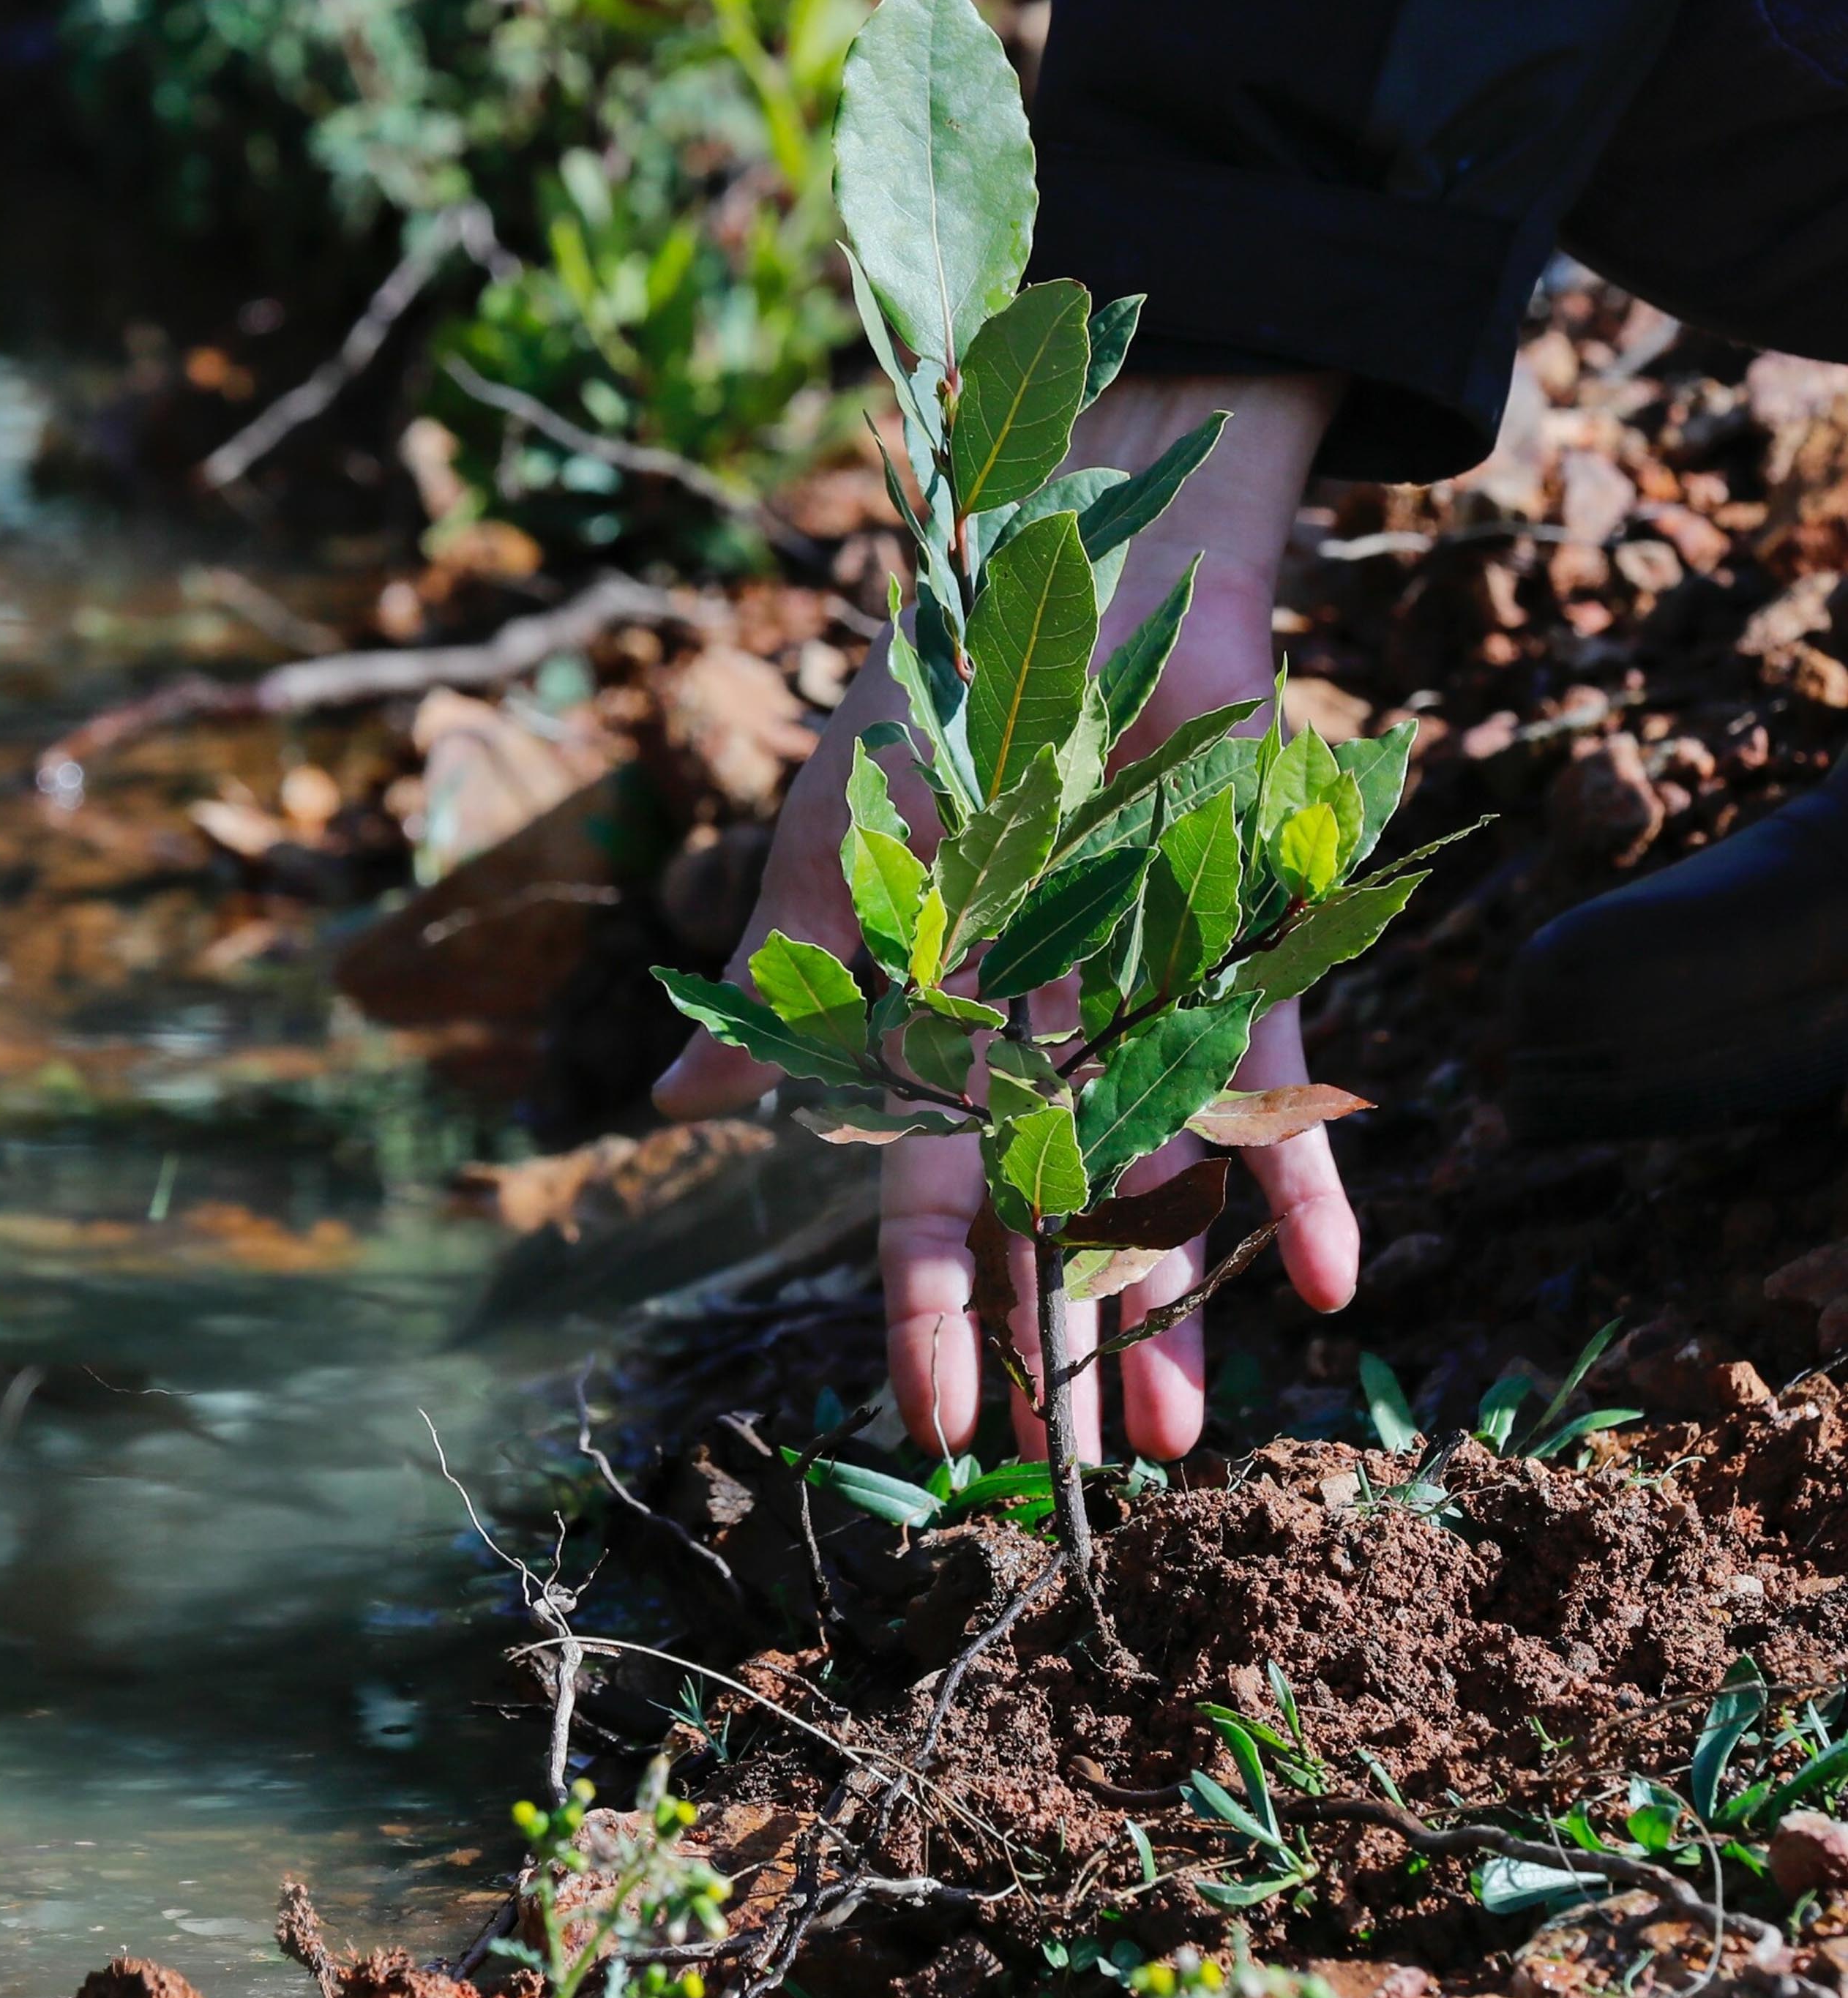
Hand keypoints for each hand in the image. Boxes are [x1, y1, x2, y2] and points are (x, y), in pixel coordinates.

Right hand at [654, 373, 1361, 1461]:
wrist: (1094, 524)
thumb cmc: (947, 674)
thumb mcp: (846, 823)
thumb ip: (775, 970)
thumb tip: (666, 1124)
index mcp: (940, 996)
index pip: (930, 1175)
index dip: (934, 1298)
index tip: (936, 1425)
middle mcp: (1047, 1012)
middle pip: (1056, 1199)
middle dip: (1060, 1331)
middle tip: (1080, 1473)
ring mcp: (1152, 978)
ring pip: (1164, 1165)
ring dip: (1173, 1289)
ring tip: (1181, 1427)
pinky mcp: (1250, 929)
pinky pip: (1283, 1066)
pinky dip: (1306, 1165)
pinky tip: (1331, 1280)